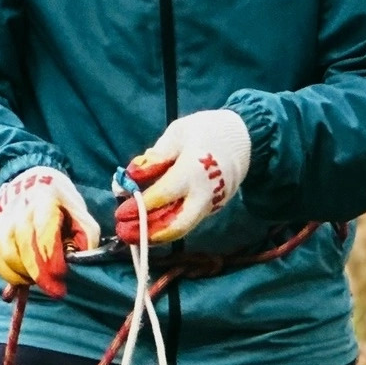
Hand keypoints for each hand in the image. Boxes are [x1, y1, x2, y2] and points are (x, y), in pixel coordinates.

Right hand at [0, 166, 100, 294]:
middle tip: (57, 291)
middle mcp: (19, 211)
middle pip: (25, 248)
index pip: (44, 233)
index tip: (62, 275)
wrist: (30, 183)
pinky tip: (25, 280)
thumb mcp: (79, 212)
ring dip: (25, 276)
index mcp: (44, 201)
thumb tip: (82, 258)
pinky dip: (10, 276)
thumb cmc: (60, 203)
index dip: (52, 258)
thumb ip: (86, 234)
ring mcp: (3, 222)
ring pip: (8, 257)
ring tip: (42, 282)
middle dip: (41, 275)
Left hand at [117, 108, 251, 243]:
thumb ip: (156, 157)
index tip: (120, 212)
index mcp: (195, 170)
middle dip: (149, 233)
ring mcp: (212, 203)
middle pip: (177, 224)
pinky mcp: (214, 207)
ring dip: (156, 233)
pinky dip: (167, 224)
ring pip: (182, 226)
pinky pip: (188, 219)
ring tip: (131, 234)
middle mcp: (205, 193)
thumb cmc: (207, 130)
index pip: (163, 195)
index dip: (140, 207)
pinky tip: (148, 223)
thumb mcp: (178, 133)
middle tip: (125, 233)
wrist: (245, 138)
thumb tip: (132, 175)